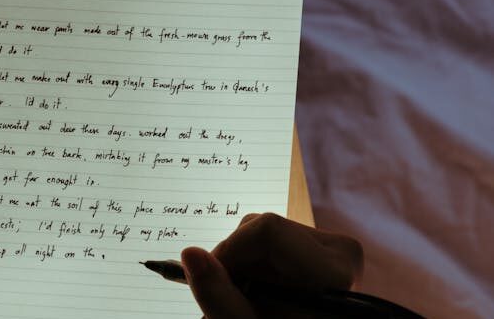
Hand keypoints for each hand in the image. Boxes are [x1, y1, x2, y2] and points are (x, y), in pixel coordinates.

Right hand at [181, 213, 362, 318]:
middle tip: (231, 298)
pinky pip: (270, 240)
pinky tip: (260, 291)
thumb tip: (189, 254)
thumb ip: (220, 296)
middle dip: (233, 261)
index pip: (267, 230)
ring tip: (249, 300)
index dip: (229, 250)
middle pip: (260, 229)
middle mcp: (338, 249)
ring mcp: (331, 247)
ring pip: (260, 233)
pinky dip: (254, 264)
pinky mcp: (320, 248)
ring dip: (241, 264)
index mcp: (332, 269)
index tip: (213, 279)